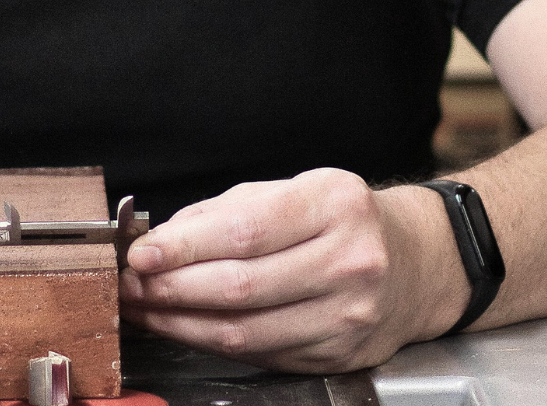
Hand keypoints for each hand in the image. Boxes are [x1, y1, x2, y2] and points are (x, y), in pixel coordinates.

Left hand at [119, 169, 469, 372]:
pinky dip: (213, 343)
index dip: (184, 247)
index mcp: (332, 206)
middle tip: (129, 284)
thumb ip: (222, 213)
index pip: (243, 232)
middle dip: (172, 288)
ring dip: (183, 323)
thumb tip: (159, 238)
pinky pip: (263, 354)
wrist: (417, 263)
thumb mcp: (288, 190)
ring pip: (247, 331)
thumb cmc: (339, 218)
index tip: (141, 253)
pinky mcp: (340, 355)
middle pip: (240, 286)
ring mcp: (348, 316)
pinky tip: (184, 327)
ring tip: (145, 309)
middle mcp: (347, 262)